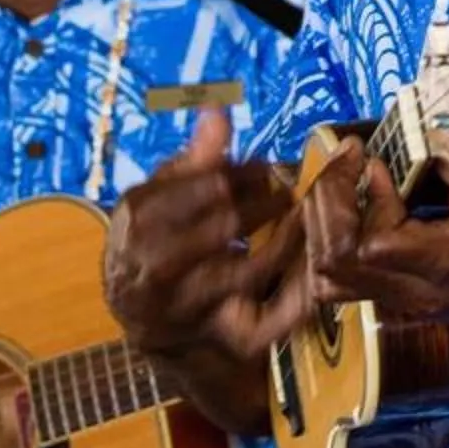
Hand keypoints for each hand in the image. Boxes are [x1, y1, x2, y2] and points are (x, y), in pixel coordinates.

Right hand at [104, 109, 308, 365]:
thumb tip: (217, 110)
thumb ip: (194, 157)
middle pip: (227, 225)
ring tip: (304, 220)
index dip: (248, 175)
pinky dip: (294, 298)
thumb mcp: (161, 194)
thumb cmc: (155, 239)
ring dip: (286, 241)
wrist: (141, 314)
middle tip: (292, 192)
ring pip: (247, 271)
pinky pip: (262, 321)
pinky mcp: (210, 337)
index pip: (208, 186)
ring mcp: (179, 307)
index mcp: (137, 219)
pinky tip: (311, 273)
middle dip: (269, 203)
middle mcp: (151, 266)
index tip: (270, 169)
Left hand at [302, 138, 448, 330]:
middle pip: (334, 263)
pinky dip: (328, 244)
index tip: (378, 162)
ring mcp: (400, 304)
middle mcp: (414, 293)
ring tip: (339, 184)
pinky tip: (347, 211)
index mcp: (445, 266)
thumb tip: (413, 128)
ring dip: (320, 226)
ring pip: (326, 280)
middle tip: (347, 160)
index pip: (372, 245)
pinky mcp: (395, 302)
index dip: (368, 199)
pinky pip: (339, 282)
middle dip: (328, 201)